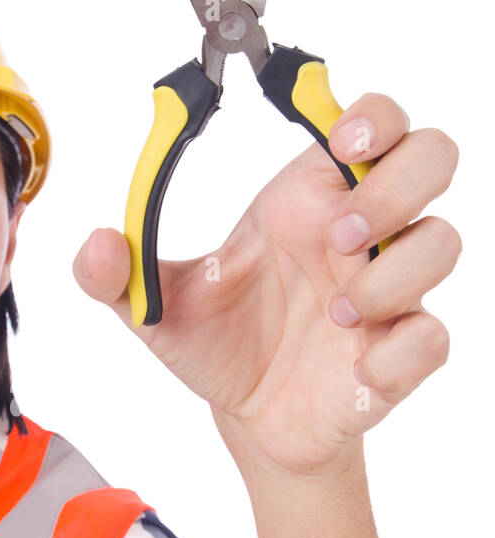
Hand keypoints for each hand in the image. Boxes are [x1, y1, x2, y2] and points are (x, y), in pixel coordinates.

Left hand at [72, 95, 459, 475]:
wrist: (247, 422)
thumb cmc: (221, 345)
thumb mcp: (159, 310)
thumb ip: (119, 275)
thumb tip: (94, 244)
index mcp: (307, 201)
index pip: (372, 122)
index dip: (373, 116)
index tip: (341, 140)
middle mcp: (358, 236)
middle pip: (432, 158)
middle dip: (393, 187)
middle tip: (336, 236)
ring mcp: (387, 292)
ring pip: (443, 243)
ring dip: (390, 274)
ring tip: (332, 314)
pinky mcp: (400, 354)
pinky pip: (433, 336)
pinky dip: (398, 349)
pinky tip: (354, 366)